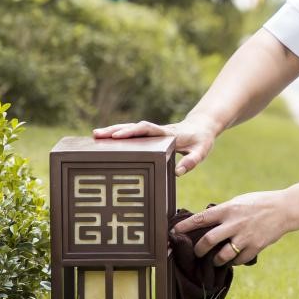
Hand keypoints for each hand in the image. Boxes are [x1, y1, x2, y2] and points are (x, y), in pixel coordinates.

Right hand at [91, 117, 216, 176]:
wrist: (203, 126)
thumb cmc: (202, 140)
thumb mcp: (201, 151)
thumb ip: (192, 161)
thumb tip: (178, 172)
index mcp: (168, 134)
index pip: (148, 130)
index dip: (132, 132)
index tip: (117, 136)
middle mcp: (158, 130)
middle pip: (134, 127)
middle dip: (115, 130)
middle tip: (97, 134)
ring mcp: (153, 132)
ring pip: (131, 128)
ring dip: (114, 130)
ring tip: (95, 135)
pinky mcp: (151, 135)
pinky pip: (134, 133)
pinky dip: (120, 134)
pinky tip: (107, 139)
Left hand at [187, 190, 289, 265]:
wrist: (284, 209)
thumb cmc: (259, 203)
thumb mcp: (239, 201)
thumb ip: (224, 212)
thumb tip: (206, 221)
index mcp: (228, 209)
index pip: (201, 218)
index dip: (185, 226)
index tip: (173, 231)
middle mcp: (234, 223)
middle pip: (208, 241)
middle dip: (198, 250)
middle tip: (197, 252)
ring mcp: (245, 237)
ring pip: (222, 255)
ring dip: (215, 260)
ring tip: (214, 260)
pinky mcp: (255, 247)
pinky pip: (238, 260)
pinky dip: (233, 261)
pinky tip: (233, 258)